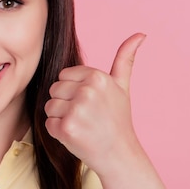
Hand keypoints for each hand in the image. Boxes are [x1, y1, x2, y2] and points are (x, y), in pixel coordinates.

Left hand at [44, 33, 145, 172]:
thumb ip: (125, 58)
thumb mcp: (122, 86)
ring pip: (49, 106)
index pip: (63, 76)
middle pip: (54, 90)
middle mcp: (87, 91)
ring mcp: (76, 110)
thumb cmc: (117, 119)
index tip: (89, 103)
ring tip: (81, 126)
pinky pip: (48, 124)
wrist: (119, 154)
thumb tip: (140, 34)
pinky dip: (58, 132)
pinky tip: (76, 136)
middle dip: (65, 103)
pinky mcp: (66, 129)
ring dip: (60, 118)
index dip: (73, 91)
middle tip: (85, 116)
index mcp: (97, 77)